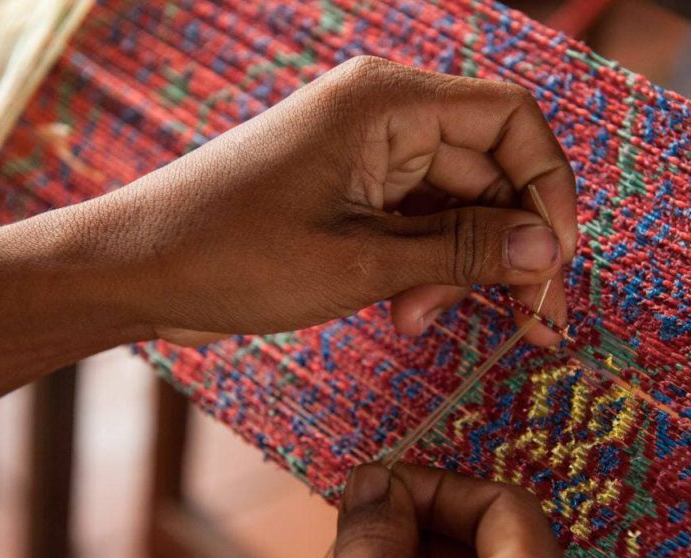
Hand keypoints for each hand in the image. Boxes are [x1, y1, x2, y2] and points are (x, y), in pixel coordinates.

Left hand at [98, 56, 576, 345]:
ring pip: (457, 208)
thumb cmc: (228, 254)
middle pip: (489, 172)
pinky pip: (419, 228)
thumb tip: (549, 251)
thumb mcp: (359, 262)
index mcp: (387, 102)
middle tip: (528, 323)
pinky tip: (403, 314)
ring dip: (459, 270)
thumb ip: (462, 251)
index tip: (555, 262)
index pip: (510, 121)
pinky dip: (425, 273)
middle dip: (507, 248)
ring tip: (418, 321)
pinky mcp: (351, 197)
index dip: (548, 188)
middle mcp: (384, 117)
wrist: (134, 271)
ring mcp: (367, 158)